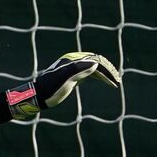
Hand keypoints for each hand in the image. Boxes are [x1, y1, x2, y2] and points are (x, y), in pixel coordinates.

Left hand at [7, 52, 121, 117]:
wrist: (38, 96)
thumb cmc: (50, 89)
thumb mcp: (66, 80)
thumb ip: (80, 70)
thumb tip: (96, 62)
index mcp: (74, 60)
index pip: (96, 61)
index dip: (107, 71)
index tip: (115, 81)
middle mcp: (75, 61)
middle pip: (97, 62)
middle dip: (108, 71)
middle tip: (118, 81)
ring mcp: (74, 68)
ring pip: (94, 67)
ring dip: (105, 74)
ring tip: (115, 82)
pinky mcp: (73, 75)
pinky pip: (89, 73)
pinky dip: (98, 77)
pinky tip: (104, 82)